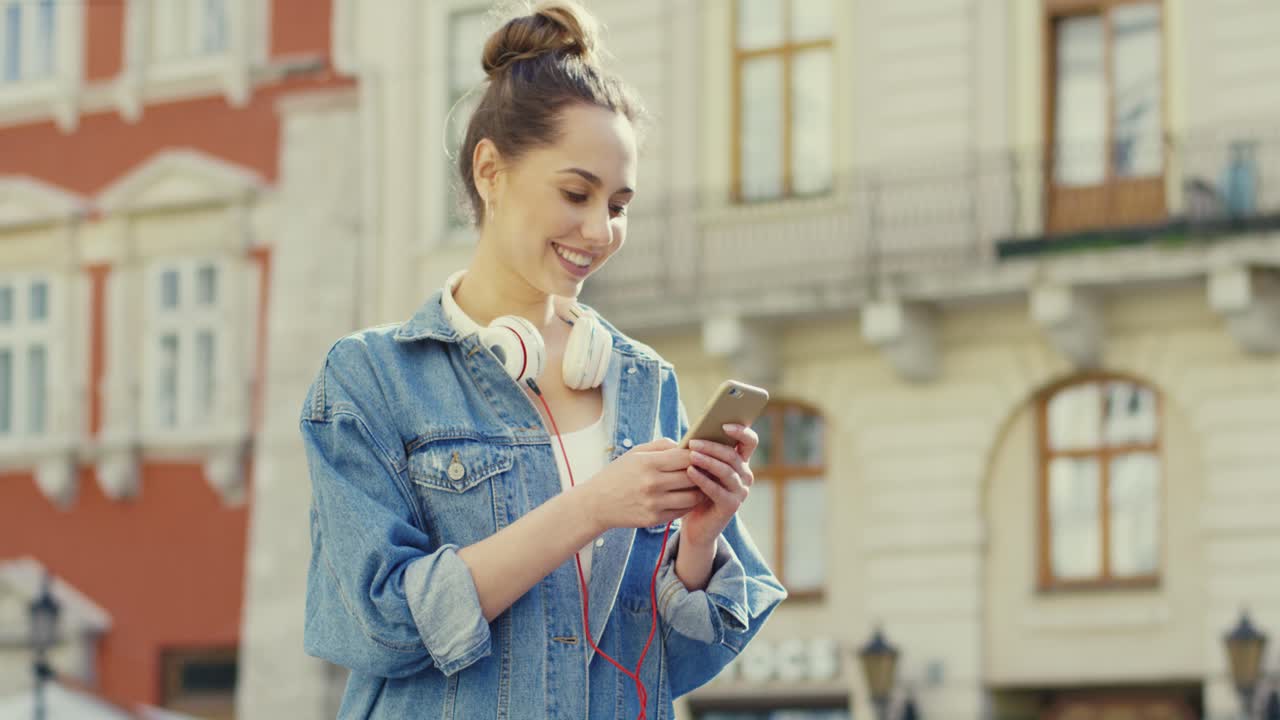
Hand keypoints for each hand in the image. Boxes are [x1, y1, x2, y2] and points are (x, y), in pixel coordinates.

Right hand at [581, 438, 703, 532]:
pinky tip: (689, 497)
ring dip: (700, 491)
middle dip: (703, 472)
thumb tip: (686, 444)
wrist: (596, 503)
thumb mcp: (635, 453)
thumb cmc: (618, 474)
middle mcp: (652, 484)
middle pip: (692, 476)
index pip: (685, 457)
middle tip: (709, 470)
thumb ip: (662, 446)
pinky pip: (682, 511)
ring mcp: (654, 504)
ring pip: (692, 497)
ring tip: (702, 484)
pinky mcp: (654, 519)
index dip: (699, 455)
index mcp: (648, 463)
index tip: (704, 454)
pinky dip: (689, 504)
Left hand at [678, 424, 757, 548]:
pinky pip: (718, 490)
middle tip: (694, 442)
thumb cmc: (696, 489)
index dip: (741, 431)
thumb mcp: (701, 467)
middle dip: (713, 447)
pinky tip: (690, 472)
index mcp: (740, 462)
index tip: (724, 424)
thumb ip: (704, 451)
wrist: (696, 525)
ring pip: (727, 471)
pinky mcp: (731, 506)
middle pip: (733, 455)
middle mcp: (745, 475)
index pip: (750, 441)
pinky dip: (703, 480)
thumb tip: (696, 433)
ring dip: (708, 461)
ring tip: (691, 455)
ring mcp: (740, 492)